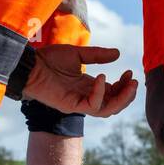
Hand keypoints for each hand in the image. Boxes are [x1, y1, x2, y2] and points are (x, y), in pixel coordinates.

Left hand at [22, 45, 136, 117]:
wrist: (30, 64)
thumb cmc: (49, 59)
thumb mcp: (78, 54)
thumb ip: (97, 55)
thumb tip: (118, 54)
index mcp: (88, 87)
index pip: (112, 93)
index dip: (124, 85)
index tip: (129, 72)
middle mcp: (86, 97)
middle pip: (114, 105)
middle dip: (127, 95)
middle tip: (134, 81)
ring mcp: (79, 103)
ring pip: (107, 110)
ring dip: (121, 99)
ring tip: (128, 84)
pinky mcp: (71, 106)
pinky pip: (92, 106)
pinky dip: (100, 93)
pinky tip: (103, 78)